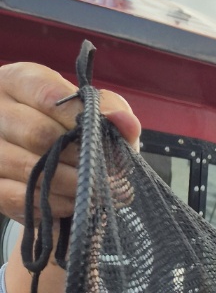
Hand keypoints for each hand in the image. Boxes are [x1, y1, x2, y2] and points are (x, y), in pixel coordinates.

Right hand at [0, 63, 140, 292]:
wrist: (49, 203)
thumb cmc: (76, 156)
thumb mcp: (100, 136)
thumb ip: (115, 122)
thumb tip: (126, 122)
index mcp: (15, 80)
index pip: (40, 85)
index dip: (76, 113)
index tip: (109, 138)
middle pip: (34, 131)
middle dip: (81, 160)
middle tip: (113, 182)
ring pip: (22, 166)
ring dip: (70, 189)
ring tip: (94, 199)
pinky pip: (10, 199)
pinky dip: (46, 208)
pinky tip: (70, 211)